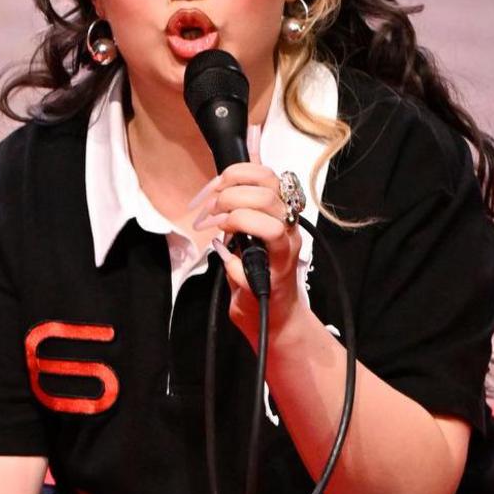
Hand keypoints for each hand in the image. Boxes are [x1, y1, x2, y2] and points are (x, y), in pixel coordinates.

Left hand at [196, 129, 303, 342]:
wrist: (269, 319)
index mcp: (276, 212)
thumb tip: (218, 184)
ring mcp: (286, 246)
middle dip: (227, 194)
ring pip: (269, 211)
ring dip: (233, 215)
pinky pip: (267, 243)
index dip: (233, 173)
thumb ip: (232, 213)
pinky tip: (225, 256)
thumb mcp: (239, 238)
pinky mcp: (280, 269)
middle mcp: (287, 224)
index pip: (264, 173)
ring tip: (213, 230)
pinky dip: (237, 249)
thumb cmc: (253, 278)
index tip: (208, 192)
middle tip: (205, 215)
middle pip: (266, 187)